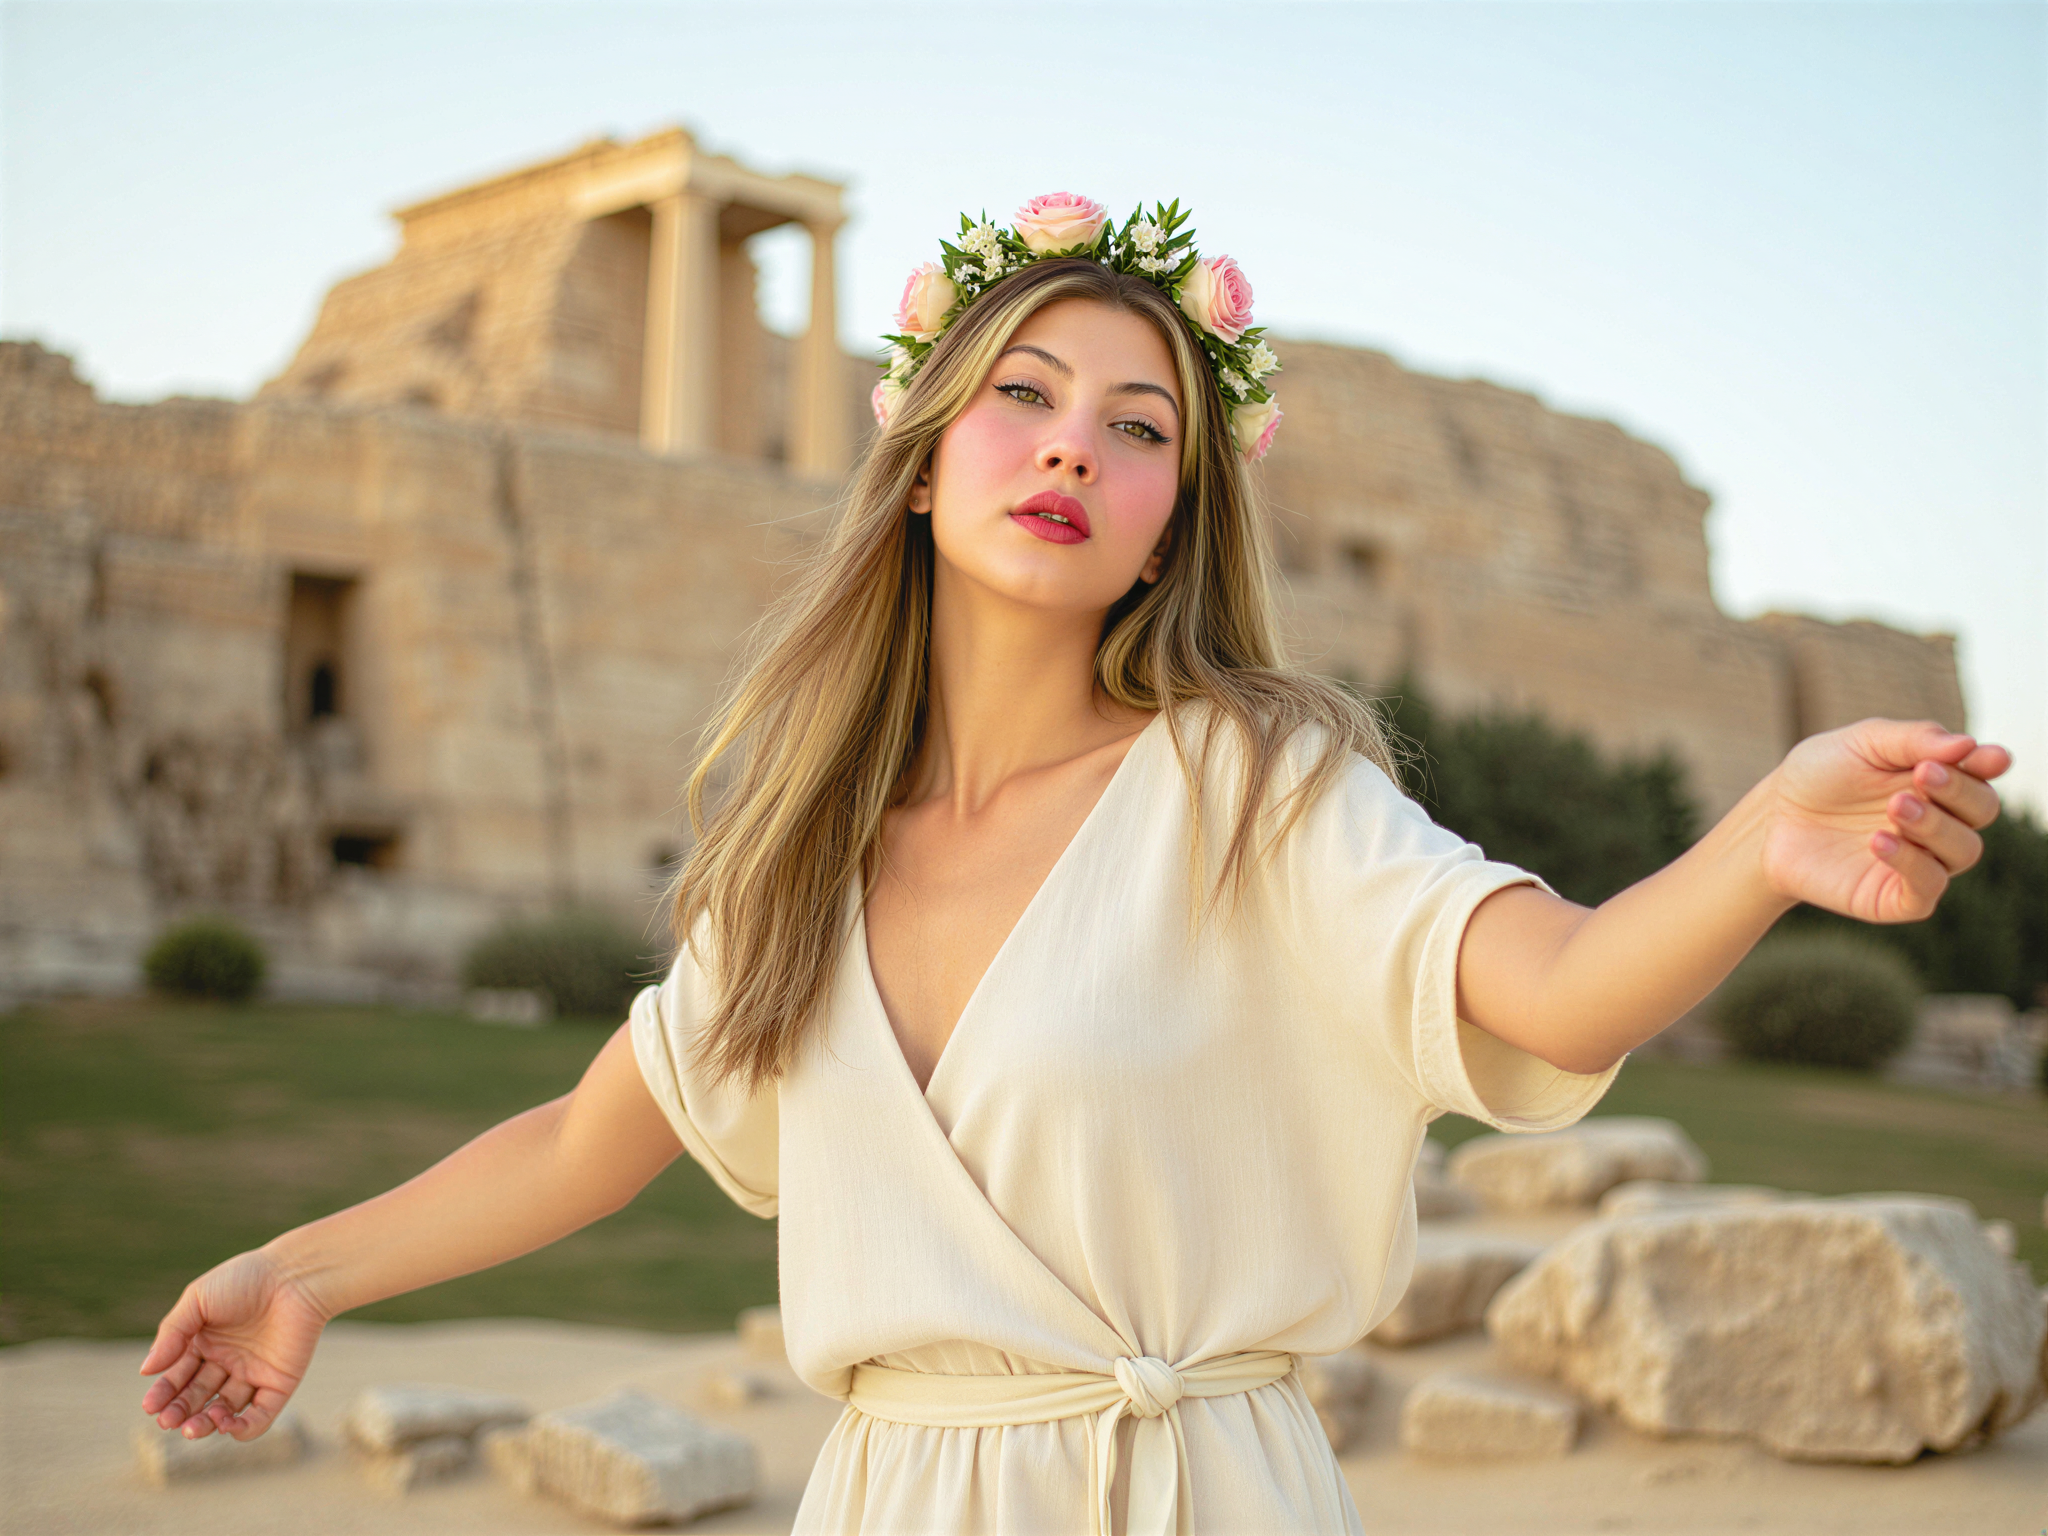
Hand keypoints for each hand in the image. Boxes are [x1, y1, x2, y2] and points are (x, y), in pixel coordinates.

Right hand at [138, 1248, 329, 1440]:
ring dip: (206, 1424)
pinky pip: (260, 1416)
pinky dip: (243, 1428)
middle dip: (180, 1413)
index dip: (163, 1394)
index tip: (151, 1406)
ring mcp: (253, 1375)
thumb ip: (172, 1333)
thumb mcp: (199, 1300)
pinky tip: (225, 1425)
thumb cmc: (246, 1279)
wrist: (296, 1275)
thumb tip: (146, 1371)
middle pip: (198, 1398)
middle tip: (168, 1421)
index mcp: (205, 1343)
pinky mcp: (279, 1384)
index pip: (178, 1377)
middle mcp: (227, 1362)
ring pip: (224, 1411)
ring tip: (192, 1427)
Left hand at [1760, 718, 2008, 923]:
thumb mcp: (1862, 744)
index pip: (1982, 776)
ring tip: (1896, 807)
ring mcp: (1922, 860)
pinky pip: (1926, 888)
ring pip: (1963, 851)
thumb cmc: (1819, 775)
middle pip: (1982, 811)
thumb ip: (1913, 741)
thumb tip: (1968, 745)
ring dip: (1935, 826)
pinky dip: (1912, 864)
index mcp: (1938, 782)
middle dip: (1959, 792)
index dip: (1989, 766)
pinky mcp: (1895, 896)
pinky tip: (1880, 841)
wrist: (1770, 819)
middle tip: (1923, 776)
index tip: (1984, 758)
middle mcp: (1940, 822)